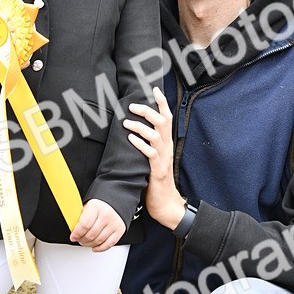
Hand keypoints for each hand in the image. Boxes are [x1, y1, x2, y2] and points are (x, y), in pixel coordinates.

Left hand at [70, 199, 125, 251]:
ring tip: (85, 242)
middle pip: (91, 235)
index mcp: (96, 207)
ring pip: (98, 241)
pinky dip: (100, 248)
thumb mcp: (86, 207)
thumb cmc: (98, 206)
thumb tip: (72, 230)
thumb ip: (79, 218)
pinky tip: (94, 247)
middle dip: (82, 240)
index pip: (84, 225)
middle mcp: (106, 215)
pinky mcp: (119, 231)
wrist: (113, 203)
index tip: (73, 237)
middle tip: (79, 239)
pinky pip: (108, 244)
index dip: (77, 233)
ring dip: (89, 244)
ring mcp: (114, 224)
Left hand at [123, 86, 185, 229]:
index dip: (161, 103)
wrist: (165, 203)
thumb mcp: (153, 159)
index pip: (167, 118)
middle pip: (162, 122)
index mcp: (166, 143)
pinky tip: (131, 140)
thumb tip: (132, 131)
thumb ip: (147, 145)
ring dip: (141, 127)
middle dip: (148, 111)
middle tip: (132, 106)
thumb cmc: (155, 181)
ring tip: (127, 123)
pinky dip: (141, 145)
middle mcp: (167, 148)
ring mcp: (163, 159)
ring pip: (156, 136)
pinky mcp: (157, 170)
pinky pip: (150, 154)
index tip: (154, 89)